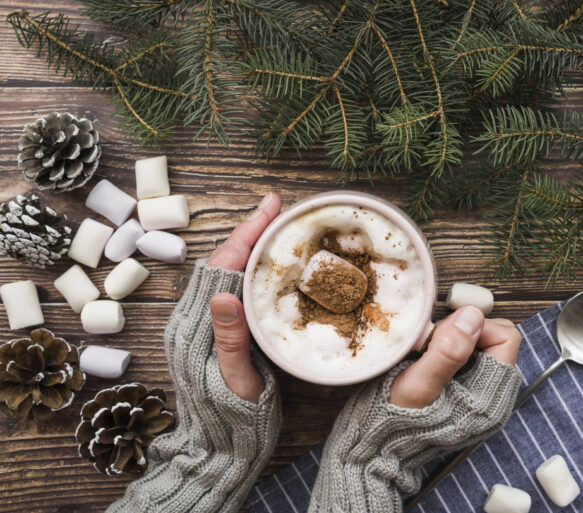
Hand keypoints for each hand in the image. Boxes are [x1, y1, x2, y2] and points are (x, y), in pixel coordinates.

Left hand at [207, 193, 280, 402]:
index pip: (223, 267)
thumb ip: (229, 341)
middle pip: (222, 262)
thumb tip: (222, 293)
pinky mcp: (210, 333)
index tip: (271, 207)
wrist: (218, 451)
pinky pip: (229, 289)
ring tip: (276, 227)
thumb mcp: (237, 383)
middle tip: (279, 209)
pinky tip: (267, 264)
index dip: (248, 233)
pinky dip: (248, 268)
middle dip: (250, 231)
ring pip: (225, 273)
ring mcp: (200, 326)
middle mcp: (193, 320)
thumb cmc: (234, 422)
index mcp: (197, 328)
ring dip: (249, 246)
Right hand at [389, 306, 520, 407]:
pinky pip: (463, 355)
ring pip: (476, 343)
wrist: (381, 444)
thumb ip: (447, 352)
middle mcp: (492, 396)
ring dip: (450, 338)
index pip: (504, 337)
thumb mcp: (417, 384)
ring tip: (424, 353)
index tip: (443, 332)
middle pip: (492, 338)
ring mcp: (479, 393)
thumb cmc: (395, 418)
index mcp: (490, 397)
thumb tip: (472, 316)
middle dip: (462, 331)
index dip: (474, 326)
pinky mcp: (465, 391)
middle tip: (431, 343)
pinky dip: (445, 348)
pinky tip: (425, 359)